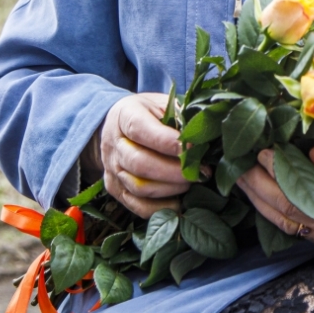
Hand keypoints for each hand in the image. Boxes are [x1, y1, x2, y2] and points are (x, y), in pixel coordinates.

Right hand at [89, 93, 187, 218]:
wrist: (119, 126)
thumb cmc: (149, 113)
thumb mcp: (162, 104)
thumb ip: (179, 116)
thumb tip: (202, 137)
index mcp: (124, 116)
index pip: (140, 130)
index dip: (167, 141)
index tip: (192, 148)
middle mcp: (113, 144)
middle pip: (139, 164)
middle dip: (174, 171)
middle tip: (199, 172)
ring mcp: (112, 169)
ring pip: (139, 187)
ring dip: (170, 189)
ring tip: (192, 182)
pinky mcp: (115, 189)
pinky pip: (137, 206)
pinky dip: (161, 208)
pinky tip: (180, 202)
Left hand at [236, 143, 313, 252]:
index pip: (310, 186)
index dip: (282, 171)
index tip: (263, 152)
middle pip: (291, 209)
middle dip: (261, 187)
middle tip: (239, 166)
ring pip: (289, 224)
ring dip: (260, 202)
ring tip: (241, 180)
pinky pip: (296, 231)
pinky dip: (273, 214)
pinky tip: (260, 197)